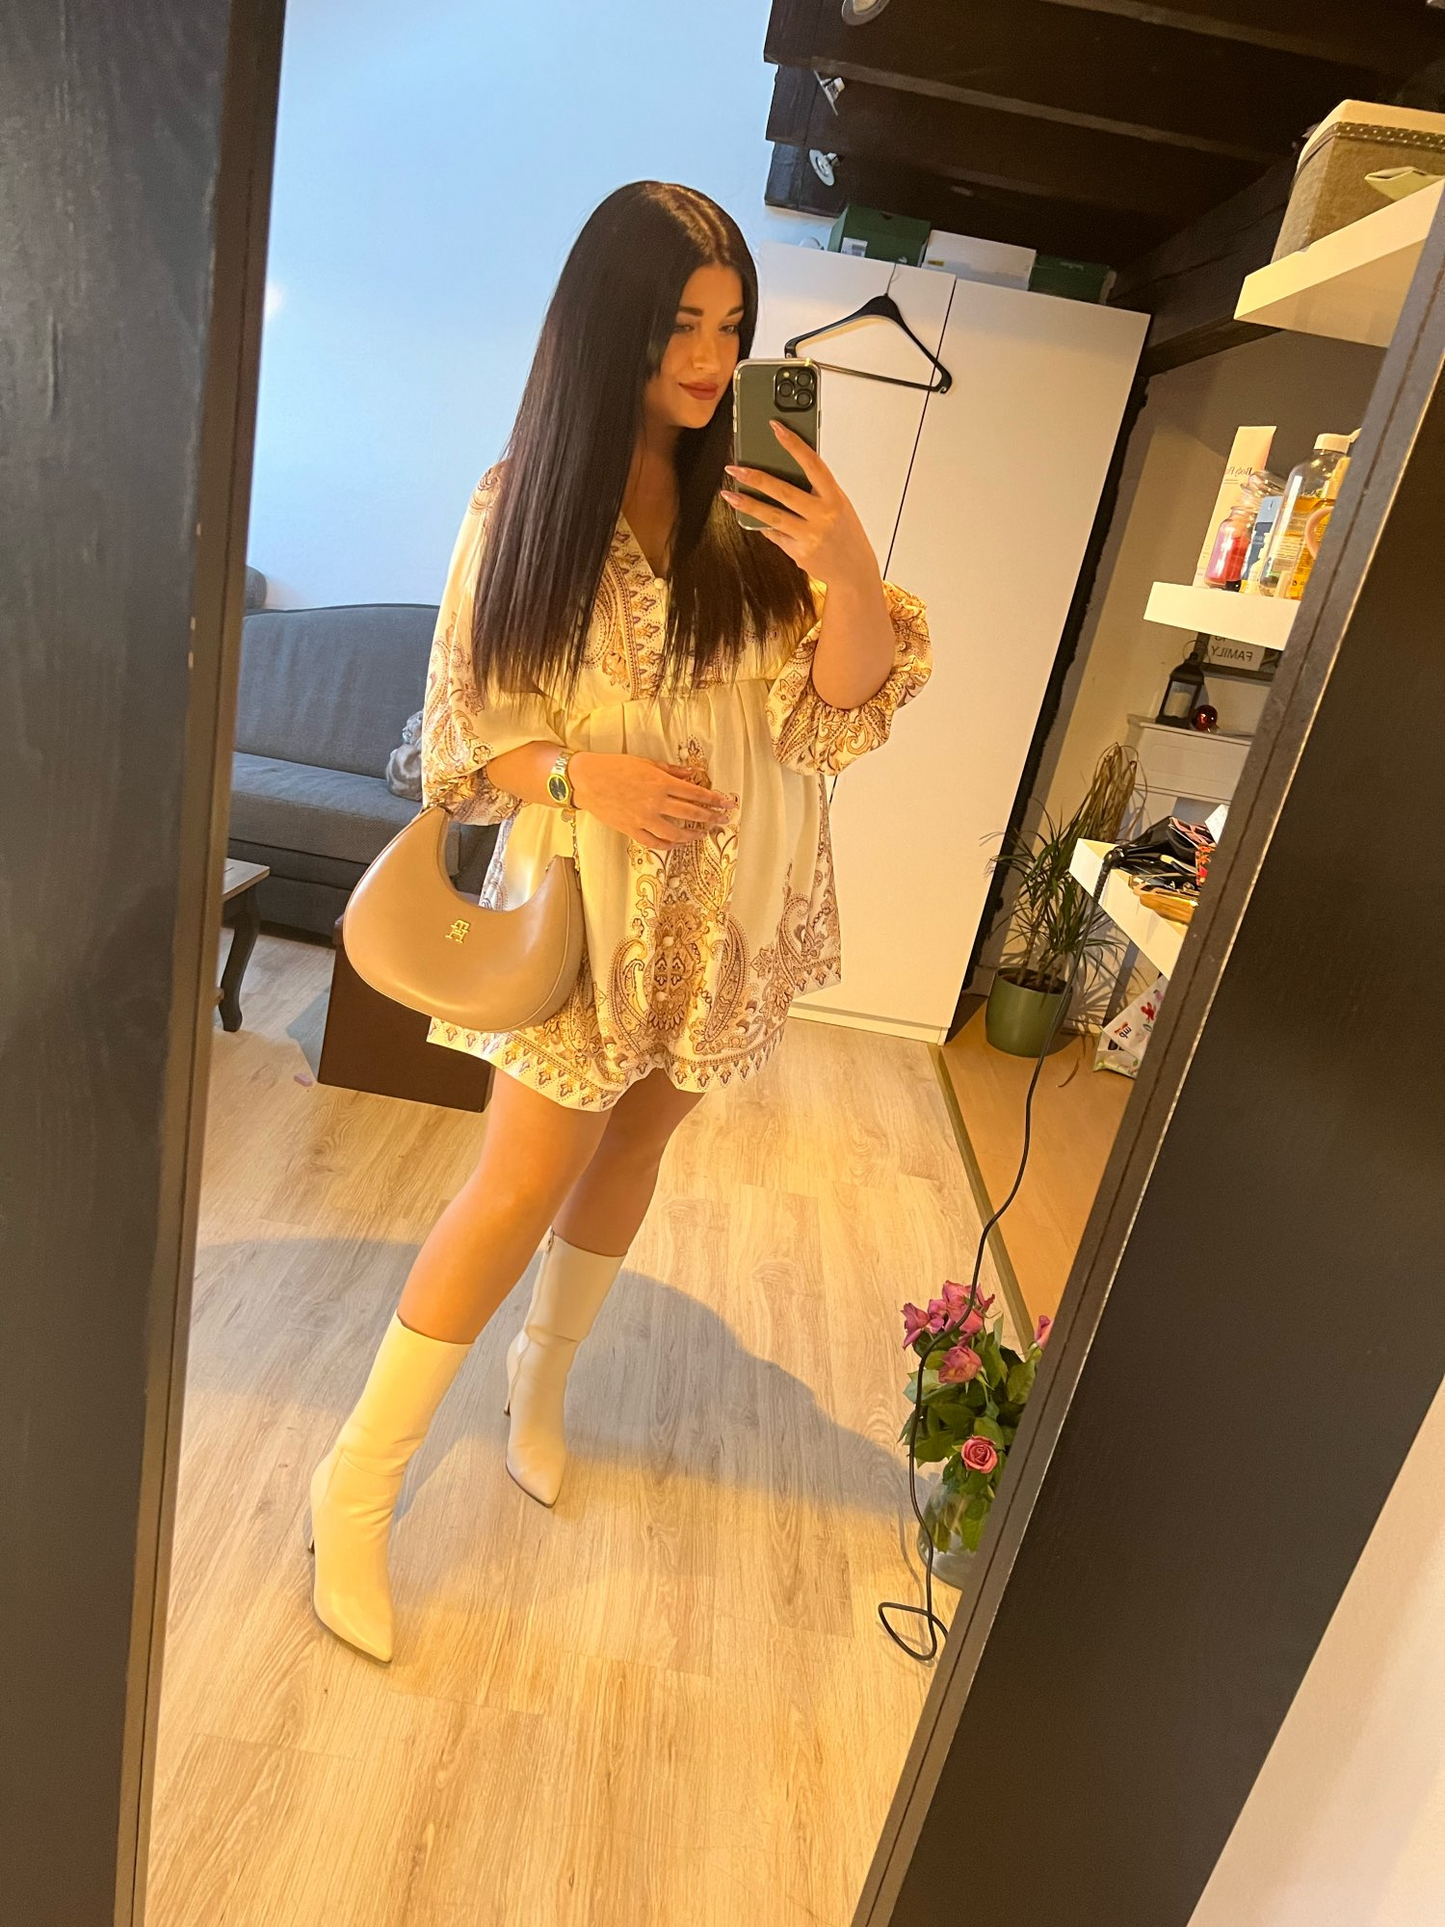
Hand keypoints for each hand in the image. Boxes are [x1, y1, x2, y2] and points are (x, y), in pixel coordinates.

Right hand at [570, 751, 735, 855]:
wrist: (587, 779)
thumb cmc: (615, 767)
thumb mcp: (646, 762)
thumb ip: (670, 770)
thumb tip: (690, 774)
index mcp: (661, 782)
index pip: (695, 793)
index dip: (714, 799)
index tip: (728, 803)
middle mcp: (655, 802)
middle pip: (691, 814)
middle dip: (710, 818)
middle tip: (723, 820)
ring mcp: (644, 818)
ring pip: (675, 833)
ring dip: (692, 835)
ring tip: (701, 835)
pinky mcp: (632, 830)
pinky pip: (654, 842)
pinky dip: (668, 845)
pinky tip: (676, 844)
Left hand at [721, 421, 880, 588]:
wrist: (855, 570)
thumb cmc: (846, 533)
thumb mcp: (839, 506)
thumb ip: (817, 491)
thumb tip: (785, 472)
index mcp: (834, 497)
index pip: (812, 464)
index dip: (794, 444)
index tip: (776, 428)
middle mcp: (823, 515)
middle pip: (784, 492)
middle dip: (757, 478)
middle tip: (735, 469)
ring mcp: (810, 535)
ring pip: (773, 516)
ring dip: (748, 504)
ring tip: (729, 495)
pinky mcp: (800, 552)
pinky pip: (776, 535)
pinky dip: (765, 526)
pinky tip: (754, 519)